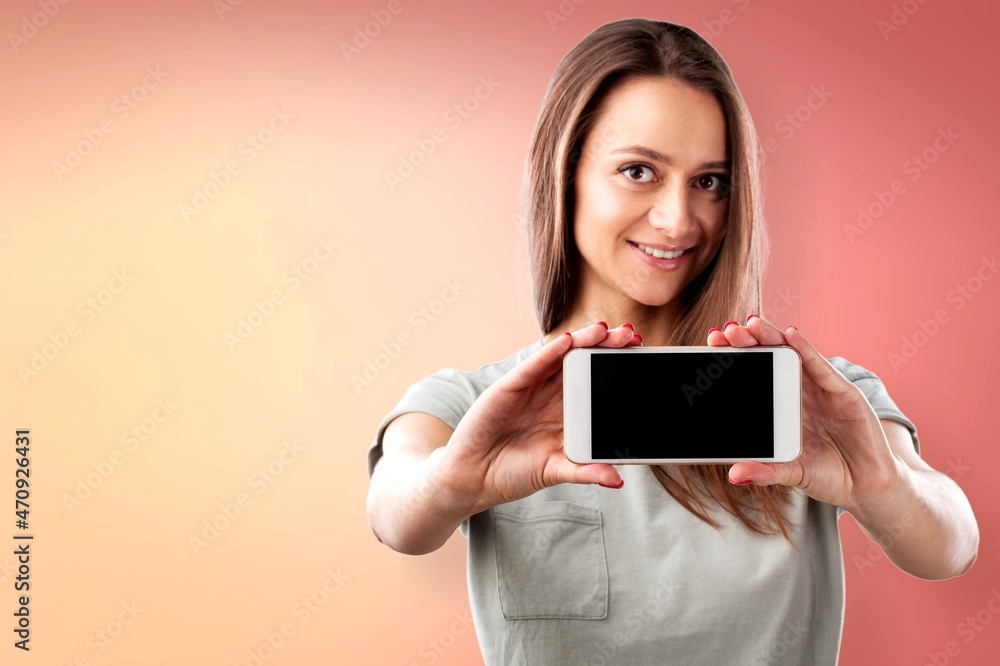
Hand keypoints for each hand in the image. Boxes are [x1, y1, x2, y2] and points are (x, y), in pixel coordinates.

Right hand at [435, 322, 639, 514]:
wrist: (472, 479)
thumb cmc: (512, 474)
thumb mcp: (555, 472)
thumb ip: (585, 472)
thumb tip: (618, 479)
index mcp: (566, 414)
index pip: (595, 384)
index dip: (615, 369)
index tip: (640, 357)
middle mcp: (550, 396)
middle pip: (583, 364)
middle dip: (606, 348)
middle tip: (632, 335)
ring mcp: (531, 389)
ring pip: (562, 358)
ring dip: (584, 341)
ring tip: (605, 330)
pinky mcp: (509, 387)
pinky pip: (533, 366)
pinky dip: (551, 352)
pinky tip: (568, 341)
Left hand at [707, 316, 903, 510]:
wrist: (868, 487)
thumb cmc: (828, 475)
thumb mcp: (791, 473)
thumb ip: (765, 471)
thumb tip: (734, 475)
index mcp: (780, 407)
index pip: (755, 375)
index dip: (735, 359)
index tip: (713, 345)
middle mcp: (797, 392)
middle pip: (769, 358)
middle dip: (747, 343)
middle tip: (725, 331)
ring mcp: (820, 390)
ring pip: (792, 355)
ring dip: (771, 337)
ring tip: (751, 324)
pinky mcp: (843, 392)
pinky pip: (821, 367)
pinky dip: (806, 350)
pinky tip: (791, 336)